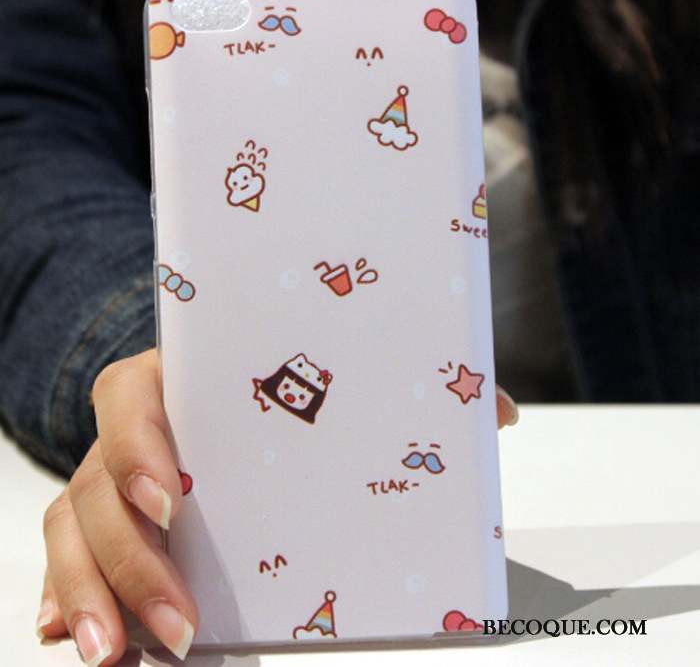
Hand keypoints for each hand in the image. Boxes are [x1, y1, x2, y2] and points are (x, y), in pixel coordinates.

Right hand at [35, 348, 517, 664]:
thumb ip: (399, 389)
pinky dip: (69, 602)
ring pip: (72, 534)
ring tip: (117, 657)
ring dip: (92, 597)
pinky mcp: (106, 527)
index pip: (131, 401)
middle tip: (179, 624)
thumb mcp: (321, 381)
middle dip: (127, 560)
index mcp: (174, 384)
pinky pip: (69, 563)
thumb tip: (495, 412)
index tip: (173, 498)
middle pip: (94, 488)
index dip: (137, 445)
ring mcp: (108, 482)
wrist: (215, 396)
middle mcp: (129, 434)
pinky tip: (76, 639)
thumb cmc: (267, 388)